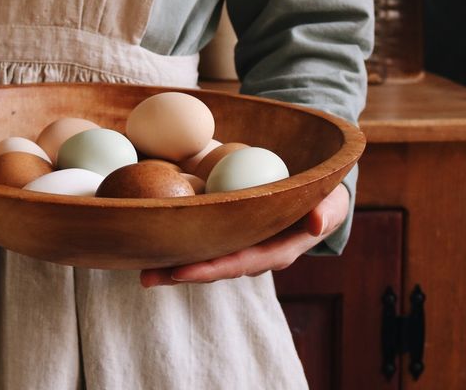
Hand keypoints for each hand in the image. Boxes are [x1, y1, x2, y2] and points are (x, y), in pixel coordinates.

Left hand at [140, 183, 349, 286]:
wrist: (316, 196)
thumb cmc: (324, 199)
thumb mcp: (332, 202)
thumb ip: (327, 211)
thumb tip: (316, 222)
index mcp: (275, 252)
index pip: (239, 263)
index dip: (210, 269)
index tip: (181, 272)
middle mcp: (253, 254)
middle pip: (212, 267)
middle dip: (180, 273)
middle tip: (145, 275)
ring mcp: (239, 245)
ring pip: (204, 257)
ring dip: (173, 263)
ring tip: (140, 266)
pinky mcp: (229, 232)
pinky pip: (203, 239)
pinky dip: (180, 242)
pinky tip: (153, 240)